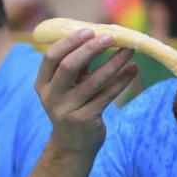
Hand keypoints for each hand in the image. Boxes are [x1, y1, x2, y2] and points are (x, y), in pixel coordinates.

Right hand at [34, 30, 137, 155]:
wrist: (72, 145)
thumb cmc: (73, 106)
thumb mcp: (67, 86)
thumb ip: (76, 65)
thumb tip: (99, 35)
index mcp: (42, 83)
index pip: (51, 57)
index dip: (70, 42)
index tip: (89, 30)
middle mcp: (51, 97)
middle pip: (69, 66)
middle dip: (90, 49)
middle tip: (111, 37)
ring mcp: (67, 110)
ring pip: (94, 81)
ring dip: (114, 63)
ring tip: (130, 51)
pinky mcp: (86, 120)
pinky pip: (107, 96)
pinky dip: (122, 81)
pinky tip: (133, 70)